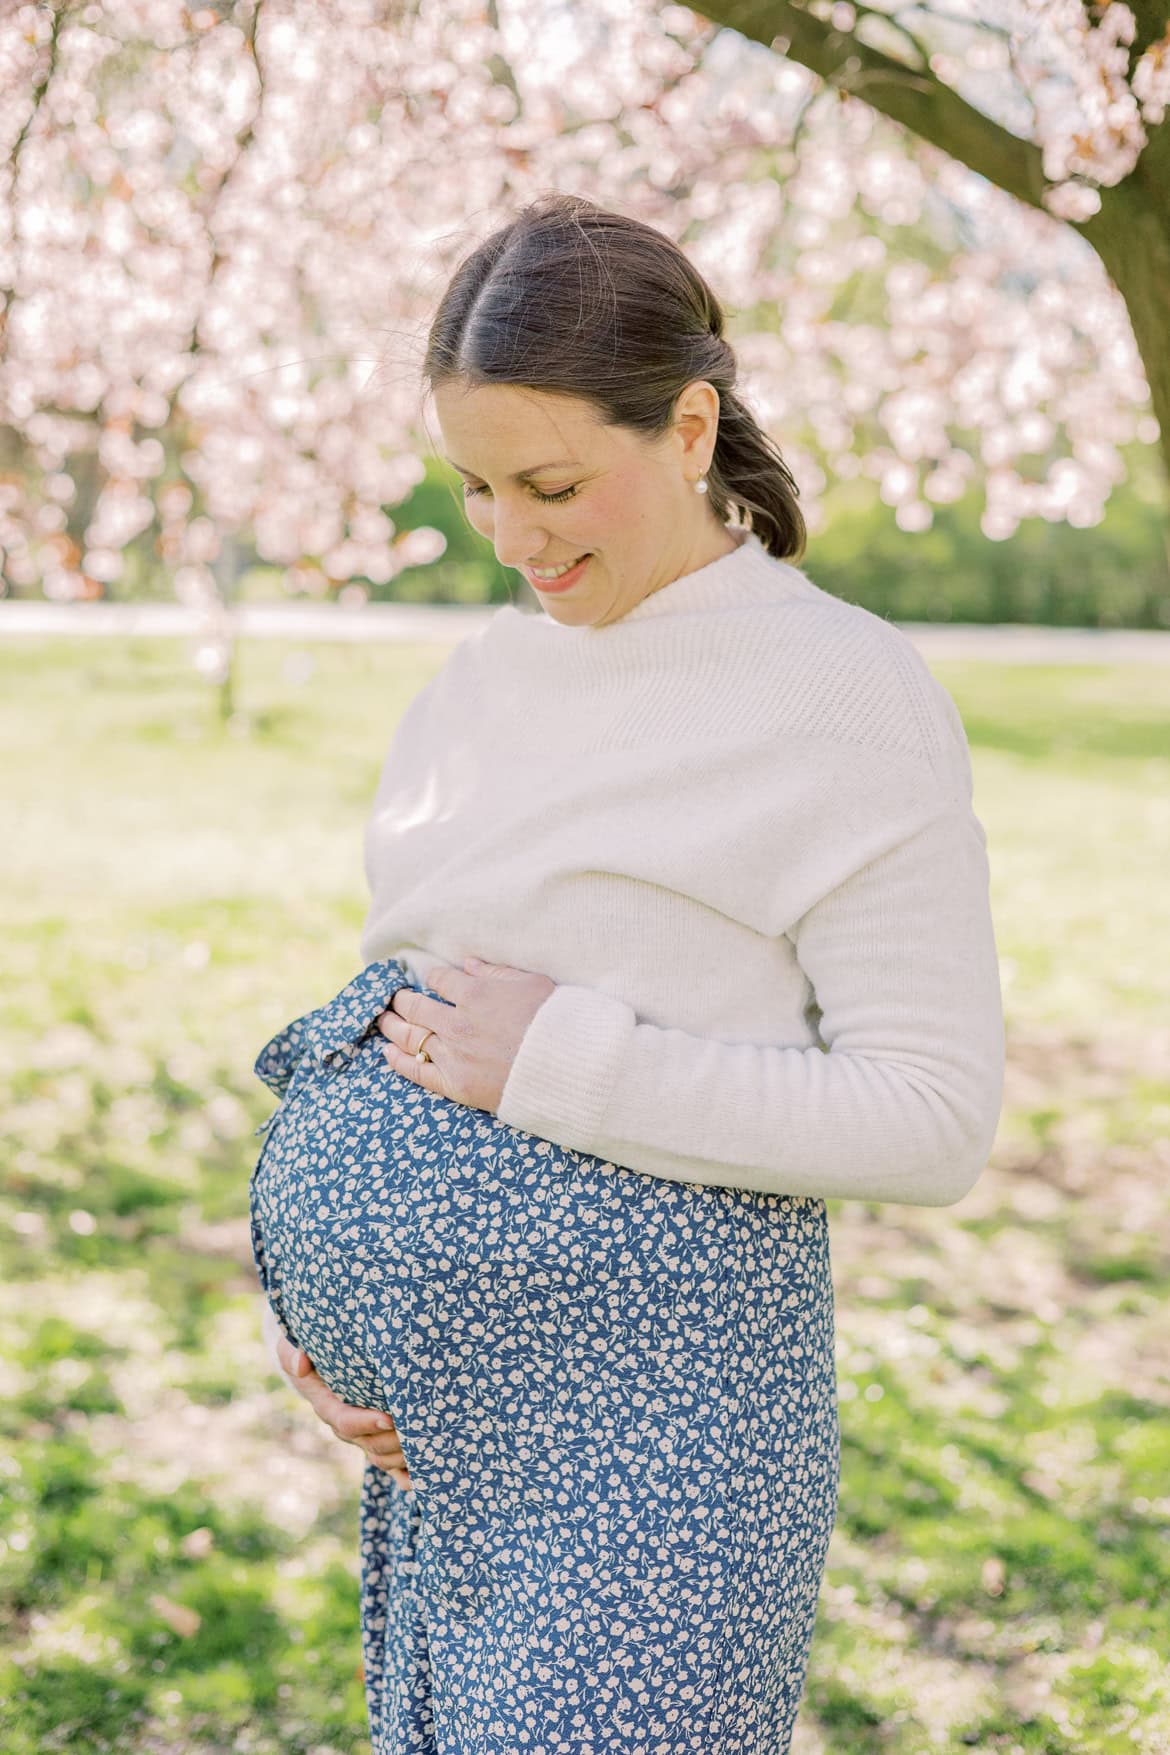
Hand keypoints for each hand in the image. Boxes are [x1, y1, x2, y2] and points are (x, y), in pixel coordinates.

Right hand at [274, 1332, 412, 1491]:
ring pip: (382, 1457)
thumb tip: (301, 1364)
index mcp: (328, 1407)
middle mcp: (347, 1428)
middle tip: (418, 1427)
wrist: (320, 1367)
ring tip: (428, 1442)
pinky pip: (390, 1468)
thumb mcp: (292, 1348)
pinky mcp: (378, 1442)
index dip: (365, 1423)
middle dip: (393, 1440)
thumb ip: (291, 1353)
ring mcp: (363, 1438)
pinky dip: (404, 1476)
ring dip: (402, 1455)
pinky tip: (419, 1478)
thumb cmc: (310, 1353)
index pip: (345, 1421)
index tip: (388, 1418)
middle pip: (370, 1443)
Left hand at [374, 955, 555, 1114]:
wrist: (567, 1068)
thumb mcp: (530, 983)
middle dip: (403, 1000)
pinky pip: (416, 1069)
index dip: (433, 978)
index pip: (439, 980)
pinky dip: (397, 1059)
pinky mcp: (454, 1083)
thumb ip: (495, 972)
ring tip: (384, 1019)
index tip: (430, 981)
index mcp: (475, 993)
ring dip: (393, 1025)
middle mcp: (457, 1022)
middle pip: (416, 1007)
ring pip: (410, 1035)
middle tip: (395, 998)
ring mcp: (453, 1054)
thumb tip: (468, 964)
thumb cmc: (554, 1022)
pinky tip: (387, 1052)